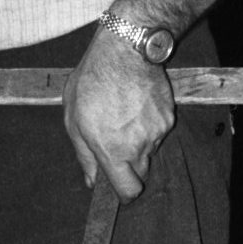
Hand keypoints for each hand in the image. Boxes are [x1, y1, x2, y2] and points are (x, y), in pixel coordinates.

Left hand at [63, 25, 175, 202]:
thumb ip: (84, 155)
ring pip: (150, 149)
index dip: (124, 193)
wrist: (126, 50)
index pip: (129, 191)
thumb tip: (92, 180)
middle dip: (130, 165)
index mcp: (113, 151)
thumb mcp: (74, 120)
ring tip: (123, 115)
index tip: (118, 186)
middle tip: (116, 143)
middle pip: (141, 172)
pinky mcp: (168, 117)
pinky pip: (158, 131)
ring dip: (138, 141)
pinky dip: (149, 124)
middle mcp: (139, 146)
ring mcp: (157, 131)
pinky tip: (136, 105)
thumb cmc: (93, 82)